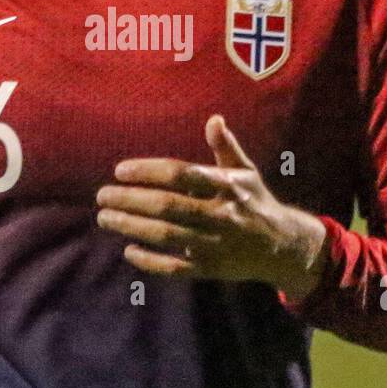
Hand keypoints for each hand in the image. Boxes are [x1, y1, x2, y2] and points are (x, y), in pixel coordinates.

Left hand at [95, 114, 329, 301]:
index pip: (181, 174)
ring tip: (105, 218)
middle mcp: (221, 214)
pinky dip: (150, 261)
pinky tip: (129, 251)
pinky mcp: (211, 269)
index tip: (120, 170)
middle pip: (168, 205)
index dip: (148, 171)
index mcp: (227, 186)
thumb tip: (214, 119)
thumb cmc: (256, 202)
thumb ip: (225, 147)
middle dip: (130, 200)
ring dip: (132, 227)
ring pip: (167, 235)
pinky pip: (175, 268)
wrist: (284, 247)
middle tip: (102, 196)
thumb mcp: (246, 172)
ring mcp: (216, 244)